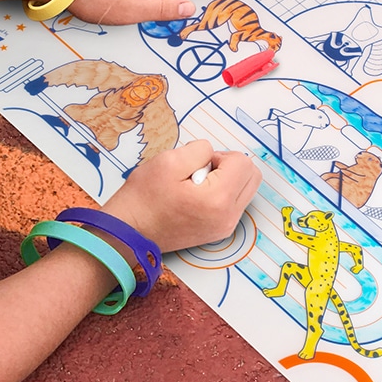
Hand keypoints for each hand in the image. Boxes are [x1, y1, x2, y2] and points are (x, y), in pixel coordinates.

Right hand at [102, 139, 261, 251]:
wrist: (129, 232)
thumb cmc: (144, 198)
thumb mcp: (169, 160)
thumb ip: (200, 149)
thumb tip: (213, 156)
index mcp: (218, 200)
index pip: (243, 162)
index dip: (219, 155)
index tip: (197, 164)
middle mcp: (228, 217)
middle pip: (252, 176)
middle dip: (229, 166)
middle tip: (200, 170)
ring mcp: (225, 227)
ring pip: (245, 189)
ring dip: (227, 179)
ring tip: (196, 184)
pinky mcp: (218, 232)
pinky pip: (234, 202)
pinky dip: (222, 192)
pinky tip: (196, 196)